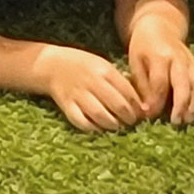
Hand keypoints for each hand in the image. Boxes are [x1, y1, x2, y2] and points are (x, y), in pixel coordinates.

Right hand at [33, 45, 148, 133]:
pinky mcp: (67, 106)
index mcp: (104, 70)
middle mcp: (92, 82)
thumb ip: (119, 81)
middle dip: (128, 117)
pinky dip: (92, 128)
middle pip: (117, 105)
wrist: (53, 65)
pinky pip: (81, 122)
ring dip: (113, 124)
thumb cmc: (84, 66)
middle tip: (131, 122)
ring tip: (117, 126)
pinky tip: (99, 128)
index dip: (137, 106)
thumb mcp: (103, 65)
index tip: (141, 113)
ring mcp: (78, 94)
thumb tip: (139, 103)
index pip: (128, 92)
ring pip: (101, 115)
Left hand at [128, 27, 193, 126]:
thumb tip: (147, 111)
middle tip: (176, 122)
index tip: (150, 116)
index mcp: (160, 55)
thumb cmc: (143, 47)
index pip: (160, 83)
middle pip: (184, 83)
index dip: (156, 102)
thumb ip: (141, 86)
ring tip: (188, 120)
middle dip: (181, 105)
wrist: (160, 27)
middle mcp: (179, 58)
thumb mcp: (135, 61)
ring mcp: (192, 62)